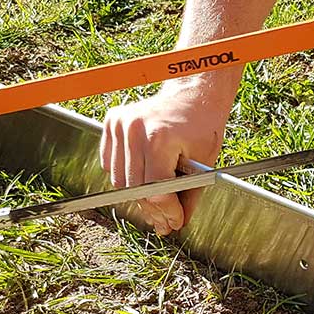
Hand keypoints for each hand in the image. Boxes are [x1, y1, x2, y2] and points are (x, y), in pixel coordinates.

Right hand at [100, 87, 228, 233]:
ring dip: (137, 195)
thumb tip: (176, 222)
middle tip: (164, 221)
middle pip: (136, 189)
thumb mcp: (204, 163)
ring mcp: (120, 125)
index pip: (156, 191)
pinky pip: (110, 164)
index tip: (174, 222)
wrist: (193, 92)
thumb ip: (189, 196)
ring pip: (120, 180)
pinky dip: (124, 176)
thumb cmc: (202, 123)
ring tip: (155, 203)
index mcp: (159, 138)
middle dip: (152, 210)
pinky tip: (142, 177)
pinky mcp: (112, 122)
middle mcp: (135, 130)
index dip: (167, 212)